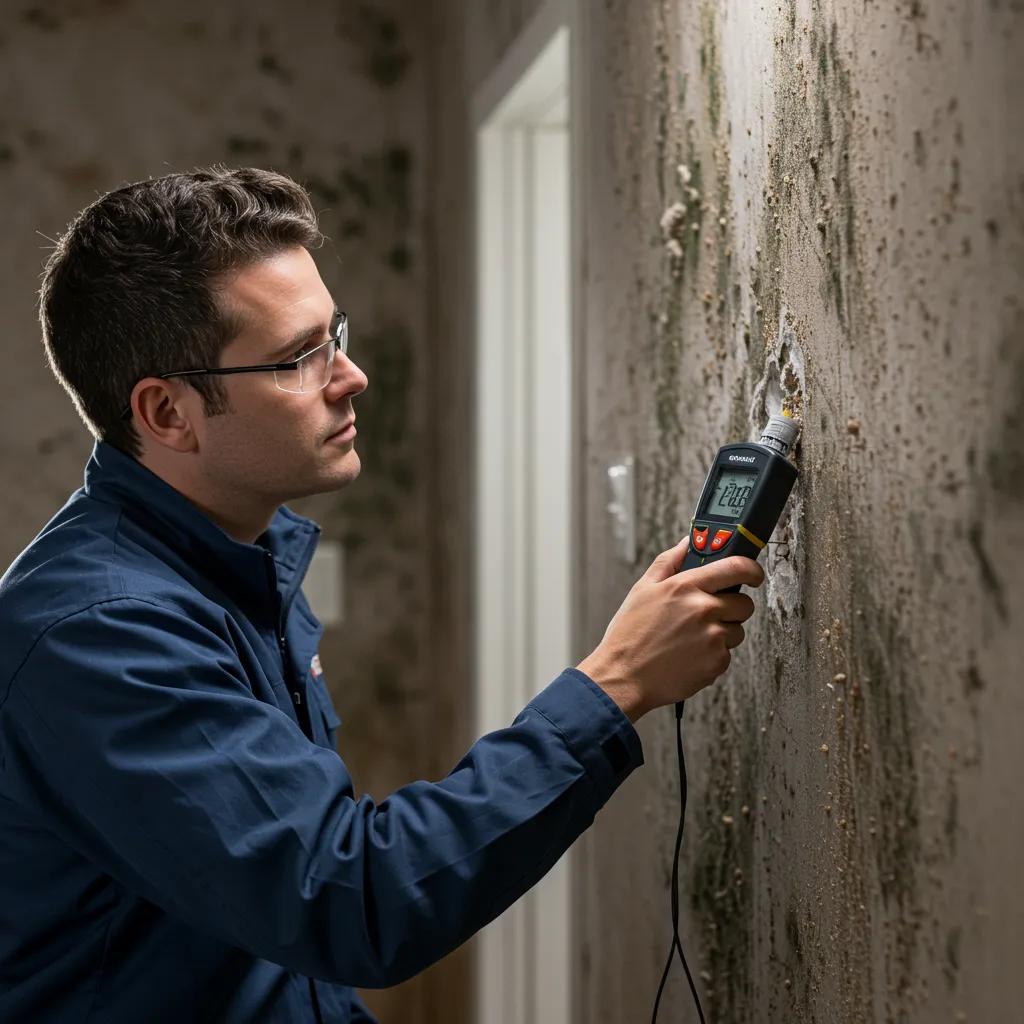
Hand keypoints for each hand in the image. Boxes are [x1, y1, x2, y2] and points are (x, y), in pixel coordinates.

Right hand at [576, 537, 764, 721]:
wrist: (624, 677)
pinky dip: (713, 655)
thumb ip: (669, 562)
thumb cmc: (629, 635)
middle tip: (709, 614)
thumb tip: (686, 543)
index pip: (736, 567)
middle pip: (744, 603)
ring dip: (722, 633)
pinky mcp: (716, 662)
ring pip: (737, 630)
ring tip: (691, 638)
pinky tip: (689, 655)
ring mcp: (712, 637)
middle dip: (732, 607)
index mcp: (686, 587)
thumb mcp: (643, 589)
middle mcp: (703, 610)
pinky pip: (727, 654)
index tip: (753, 574)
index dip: (752, 569)